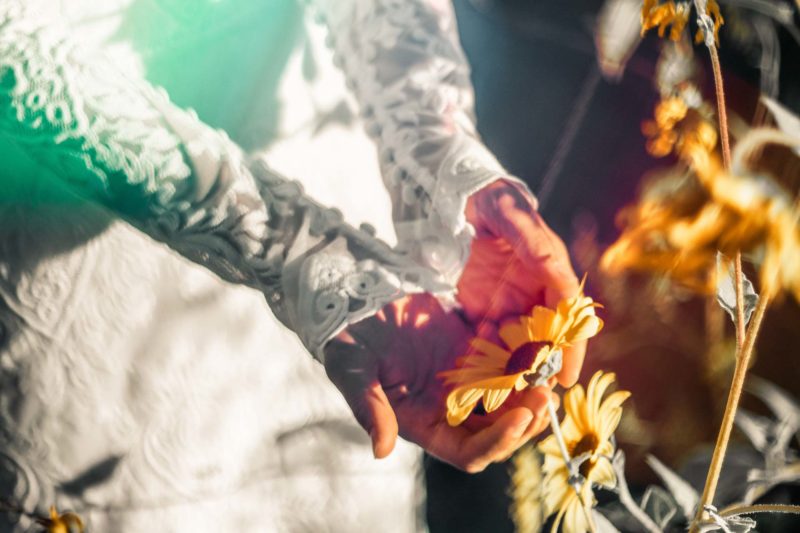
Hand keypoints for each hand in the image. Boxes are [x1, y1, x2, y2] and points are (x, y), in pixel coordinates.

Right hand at [323, 293, 556, 471]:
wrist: (358, 305)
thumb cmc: (351, 343)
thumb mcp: (353, 372)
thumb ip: (369, 408)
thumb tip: (381, 450)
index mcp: (424, 425)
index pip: (468, 452)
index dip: (496, 442)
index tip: (520, 419)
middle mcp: (449, 412)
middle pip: (497, 434)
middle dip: (524, 422)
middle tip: (545, 398)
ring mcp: (464, 385)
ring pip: (508, 404)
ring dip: (531, 398)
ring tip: (549, 379)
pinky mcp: (472, 356)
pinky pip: (506, 368)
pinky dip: (523, 367)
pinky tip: (538, 353)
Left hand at [458, 179, 584, 385]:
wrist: (460, 198)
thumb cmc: (494, 202)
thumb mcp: (513, 216)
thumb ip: (534, 243)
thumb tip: (557, 270)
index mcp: (552, 271)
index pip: (569, 314)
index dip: (572, 347)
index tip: (569, 376)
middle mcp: (536, 293)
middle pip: (547, 337)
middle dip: (544, 366)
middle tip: (536, 397)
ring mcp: (512, 304)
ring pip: (520, 345)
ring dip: (515, 369)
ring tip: (506, 396)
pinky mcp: (486, 310)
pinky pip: (490, 340)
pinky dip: (487, 359)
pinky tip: (477, 376)